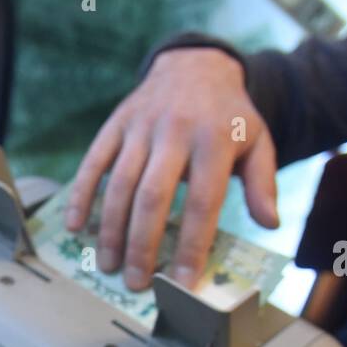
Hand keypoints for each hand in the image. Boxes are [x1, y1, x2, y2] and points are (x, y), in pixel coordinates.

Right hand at [66, 47, 279, 290]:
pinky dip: (82, 194)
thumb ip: (263, 182)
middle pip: (153, 196)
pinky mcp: (116, 123)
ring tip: (109, 264)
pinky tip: (77, 226)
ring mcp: (141, 126)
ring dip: (111, 228)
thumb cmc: (228, 116)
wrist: (195, 64)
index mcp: (215, 140)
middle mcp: (176, 131)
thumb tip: (270, 224)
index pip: (202, 202)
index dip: (191, 245)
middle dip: (142, 244)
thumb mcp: (258, 141)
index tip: (182, 281)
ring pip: (120, 183)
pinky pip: (94, 161)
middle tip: (137, 281)